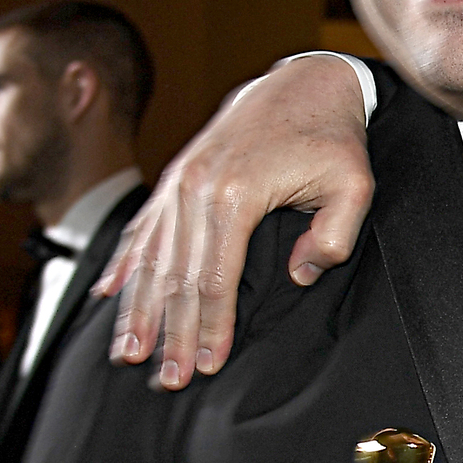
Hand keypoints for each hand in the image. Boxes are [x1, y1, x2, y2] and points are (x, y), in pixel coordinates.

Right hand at [97, 55, 375, 389]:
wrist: (303, 83)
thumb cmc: (332, 138)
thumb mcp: (354, 186)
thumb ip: (333, 237)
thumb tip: (298, 275)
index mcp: (236, 194)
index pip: (216, 279)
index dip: (210, 327)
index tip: (206, 366)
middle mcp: (197, 188)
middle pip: (177, 277)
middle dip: (171, 334)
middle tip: (167, 380)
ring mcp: (179, 181)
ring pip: (151, 258)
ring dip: (138, 310)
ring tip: (127, 353)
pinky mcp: (175, 178)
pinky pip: (142, 229)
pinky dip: (125, 265)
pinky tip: (107, 297)